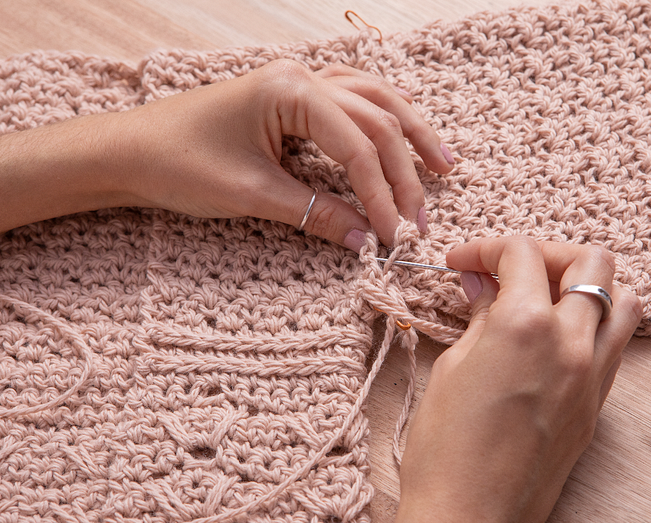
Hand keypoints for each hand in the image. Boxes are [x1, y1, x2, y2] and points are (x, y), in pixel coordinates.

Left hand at [0, 61, 453, 246]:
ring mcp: (299, 81)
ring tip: (443, 166)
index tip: (397, 236)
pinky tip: (405, 129)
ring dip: (409, 134)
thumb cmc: (179, 164)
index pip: (358, 146)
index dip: (383, 195)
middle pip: (377, 121)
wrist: (131, 150)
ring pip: (374, 100)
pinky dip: (384, 118)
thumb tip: (367, 240)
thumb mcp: (253, 195)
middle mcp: (302, 76)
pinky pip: (354, 99)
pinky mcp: (294, 97)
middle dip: (403, 174)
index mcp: (290, 91)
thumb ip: (316, 215)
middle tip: (420, 220)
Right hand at [390, 237, 641, 522]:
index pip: (521, 253)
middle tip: (511, 269)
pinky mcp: (597, 405)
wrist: (470, 516)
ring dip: (589, 285)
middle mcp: (571, 342)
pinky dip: (595, 324)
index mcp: (526, 325)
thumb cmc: (445, 449)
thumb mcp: (452, 367)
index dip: (485, 249)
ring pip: (624, 300)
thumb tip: (483, 287)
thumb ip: (480, 317)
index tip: (463, 263)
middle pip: (591, 261)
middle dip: (548, 253)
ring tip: (546, 298)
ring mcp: (592, 375)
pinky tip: (556, 336)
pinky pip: (615, 345)